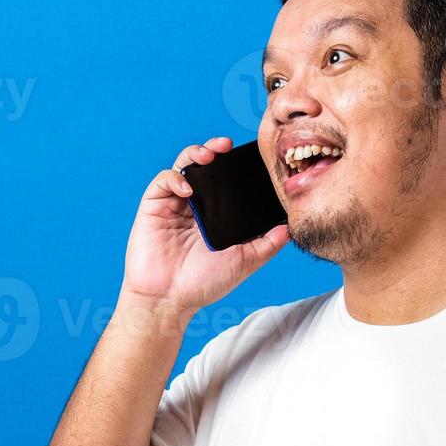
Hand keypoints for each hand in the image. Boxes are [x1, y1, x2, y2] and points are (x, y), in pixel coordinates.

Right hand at [121, 136, 290, 317]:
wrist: (169, 299)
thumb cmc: (204, 284)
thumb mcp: (244, 261)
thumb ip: (267, 244)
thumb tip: (291, 227)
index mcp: (215, 214)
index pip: (226, 181)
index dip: (235, 166)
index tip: (250, 158)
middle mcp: (195, 205)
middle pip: (205, 166)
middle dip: (214, 150)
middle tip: (227, 145)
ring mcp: (174, 204)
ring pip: (184, 166)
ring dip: (195, 153)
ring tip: (209, 154)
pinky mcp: (154, 206)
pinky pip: (164, 180)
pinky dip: (176, 178)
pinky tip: (188, 188)